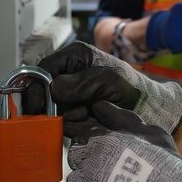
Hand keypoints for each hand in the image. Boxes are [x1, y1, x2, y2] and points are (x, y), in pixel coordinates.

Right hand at [26, 42, 181, 132]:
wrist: (144, 108)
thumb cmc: (129, 86)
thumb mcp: (106, 80)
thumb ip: (79, 83)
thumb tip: (53, 88)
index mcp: (73, 57)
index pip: (42, 69)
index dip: (36, 86)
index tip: (38, 104)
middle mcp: (67, 74)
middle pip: (42, 92)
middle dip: (54, 105)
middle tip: (73, 110)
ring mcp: (68, 95)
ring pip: (52, 109)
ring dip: (68, 115)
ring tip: (89, 113)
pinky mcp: (72, 113)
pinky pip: (62, 121)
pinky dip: (74, 124)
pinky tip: (89, 120)